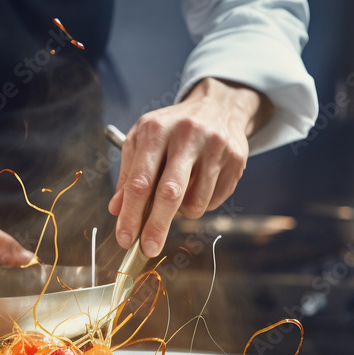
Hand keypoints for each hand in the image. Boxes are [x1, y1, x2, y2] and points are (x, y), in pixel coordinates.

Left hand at [109, 78, 273, 257]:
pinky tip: (200, 183)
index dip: (130, 214)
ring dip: (182, 213)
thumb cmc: (172, 129)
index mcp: (156, 130)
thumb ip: (129, 175)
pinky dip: (202, 203)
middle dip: (156, 227)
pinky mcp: (236, 160)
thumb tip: (116, 210)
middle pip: (170, 194)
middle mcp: (187, 135)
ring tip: (181, 192)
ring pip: (195, 204)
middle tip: (148, 249)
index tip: (125, 239)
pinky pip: (214, 202)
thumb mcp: (143, 141)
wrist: (219, 105)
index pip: (140, 181)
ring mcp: (215, 147)